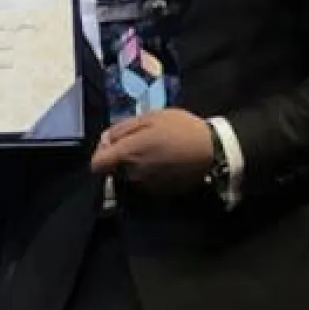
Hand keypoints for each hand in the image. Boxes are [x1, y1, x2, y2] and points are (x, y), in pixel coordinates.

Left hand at [89, 110, 212, 193]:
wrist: (212, 150)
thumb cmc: (180, 128)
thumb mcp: (150, 117)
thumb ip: (122, 129)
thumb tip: (105, 140)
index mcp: (128, 154)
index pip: (96, 164)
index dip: (100, 154)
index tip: (111, 144)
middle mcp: (133, 174)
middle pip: (113, 170)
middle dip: (120, 157)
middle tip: (138, 141)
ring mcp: (146, 186)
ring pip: (129, 176)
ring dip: (134, 165)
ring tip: (153, 150)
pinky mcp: (159, 192)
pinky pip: (144, 182)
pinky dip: (148, 172)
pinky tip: (163, 161)